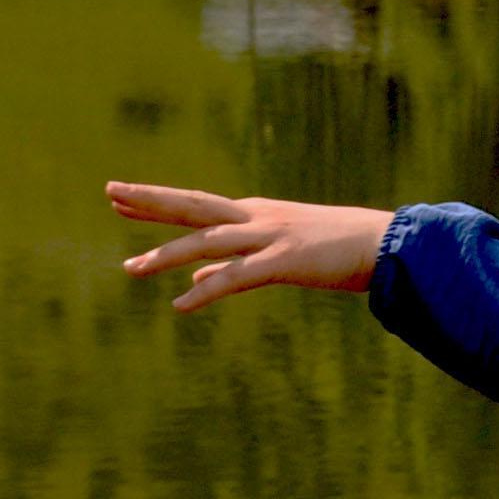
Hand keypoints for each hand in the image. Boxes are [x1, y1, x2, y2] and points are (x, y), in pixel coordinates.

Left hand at [108, 182, 394, 310]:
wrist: (389, 245)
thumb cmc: (339, 250)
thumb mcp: (279, 254)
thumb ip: (230, 266)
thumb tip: (191, 281)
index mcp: (256, 214)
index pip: (195, 206)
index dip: (156, 202)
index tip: (119, 198)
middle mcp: (257, 218)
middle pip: (193, 207)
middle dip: (150, 201)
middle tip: (109, 192)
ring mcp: (271, 236)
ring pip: (208, 242)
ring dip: (168, 255)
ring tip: (130, 268)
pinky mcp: (286, 261)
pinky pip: (238, 278)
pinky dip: (209, 290)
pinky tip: (181, 306)